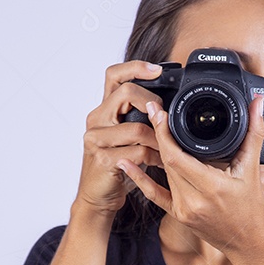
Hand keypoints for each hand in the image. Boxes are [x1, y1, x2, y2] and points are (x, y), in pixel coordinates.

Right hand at [74, 60, 165, 213]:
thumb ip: (137, 119)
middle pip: (126, 93)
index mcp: (103, 110)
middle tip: (163, 118)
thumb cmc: (115, 165)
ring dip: (158, 140)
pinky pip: (138, 152)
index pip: (114, 75)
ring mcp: (97, 139)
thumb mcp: (124, 137)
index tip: (158, 69)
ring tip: (166, 149)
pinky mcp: (103, 159)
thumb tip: (164, 107)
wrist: (97, 196)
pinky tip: (159, 163)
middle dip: (152, 103)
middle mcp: (96, 120)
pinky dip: (154, 158)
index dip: (136, 67)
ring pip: (137, 127)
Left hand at [115, 94, 263, 263]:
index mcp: (212, 187)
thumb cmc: (253, 209)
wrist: (249, 243)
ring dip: (155, 150)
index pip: (176, 157)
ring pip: (162, 174)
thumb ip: (254, 133)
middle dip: (159, 134)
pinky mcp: (178, 215)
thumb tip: (257, 103)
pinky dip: (140, 178)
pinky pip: (154, 195)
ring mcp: (183, 209)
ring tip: (150, 127)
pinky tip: (127, 163)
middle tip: (153, 111)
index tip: (158, 112)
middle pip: (166, 162)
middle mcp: (193, 201)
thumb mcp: (253, 169)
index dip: (164, 133)